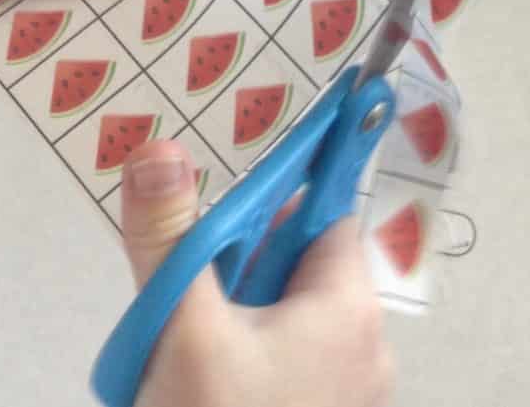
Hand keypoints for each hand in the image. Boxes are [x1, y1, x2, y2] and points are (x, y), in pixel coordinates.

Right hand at [121, 141, 393, 406]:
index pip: (325, 218)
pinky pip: (290, 372)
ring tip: (182, 348)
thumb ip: (168, 235)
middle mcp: (369, 353)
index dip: (274, 206)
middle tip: (186, 294)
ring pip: (290, 324)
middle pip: (302, 271)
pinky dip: (249, 365)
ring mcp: (351, 402)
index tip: (222, 215)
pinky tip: (201, 388)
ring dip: (237, 320)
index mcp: (349, 310)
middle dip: (240, 269)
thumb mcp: (180, 328)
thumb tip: (160, 148)